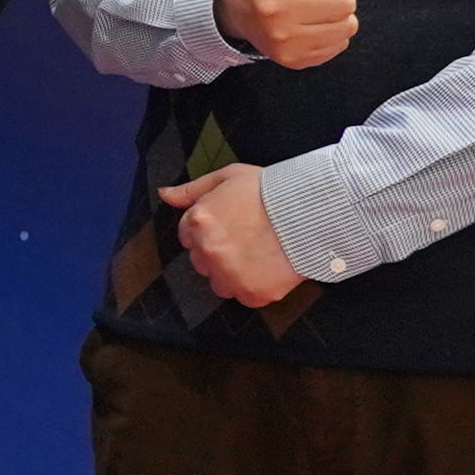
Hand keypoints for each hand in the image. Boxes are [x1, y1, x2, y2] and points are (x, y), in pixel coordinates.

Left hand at [154, 162, 303, 308]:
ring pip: (220, 283)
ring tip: (258, 255)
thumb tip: (164, 194)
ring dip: (232, 274)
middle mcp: (209, 251)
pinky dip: (255, 286)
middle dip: (217, 252)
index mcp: (198, 222)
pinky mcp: (253, 293)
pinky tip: (270, 268)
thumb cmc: (269, 189)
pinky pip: (245, 296)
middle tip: (246, 239)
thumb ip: (192, 190)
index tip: (230, 225)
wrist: (310, 211)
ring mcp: (230, 275)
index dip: (208, 229)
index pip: (187, 236)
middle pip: (201, 262)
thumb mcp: (228, 177)